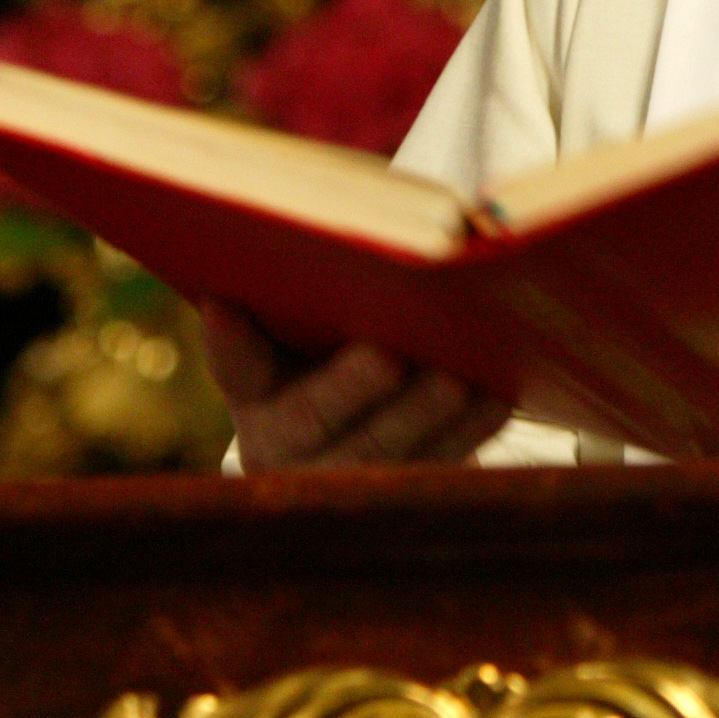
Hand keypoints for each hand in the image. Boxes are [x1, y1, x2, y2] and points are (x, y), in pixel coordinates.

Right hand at [198, 300, 510, 468]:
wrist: (355, 437)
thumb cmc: (336, 346)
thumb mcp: (311, 328)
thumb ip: (319, 289)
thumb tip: (372, 223)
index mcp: (255, 390)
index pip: (234, 364)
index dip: (228, 340)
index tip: (221, 304)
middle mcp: (284, 441)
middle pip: (311, 419)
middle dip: (349, 388)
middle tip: (386, 357)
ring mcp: (341, 476)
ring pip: (379, 453)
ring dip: (421, 417)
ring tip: (457, 381)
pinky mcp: (399, 494)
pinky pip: (434, 467)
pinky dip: (468, 434)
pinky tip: (497, 398)